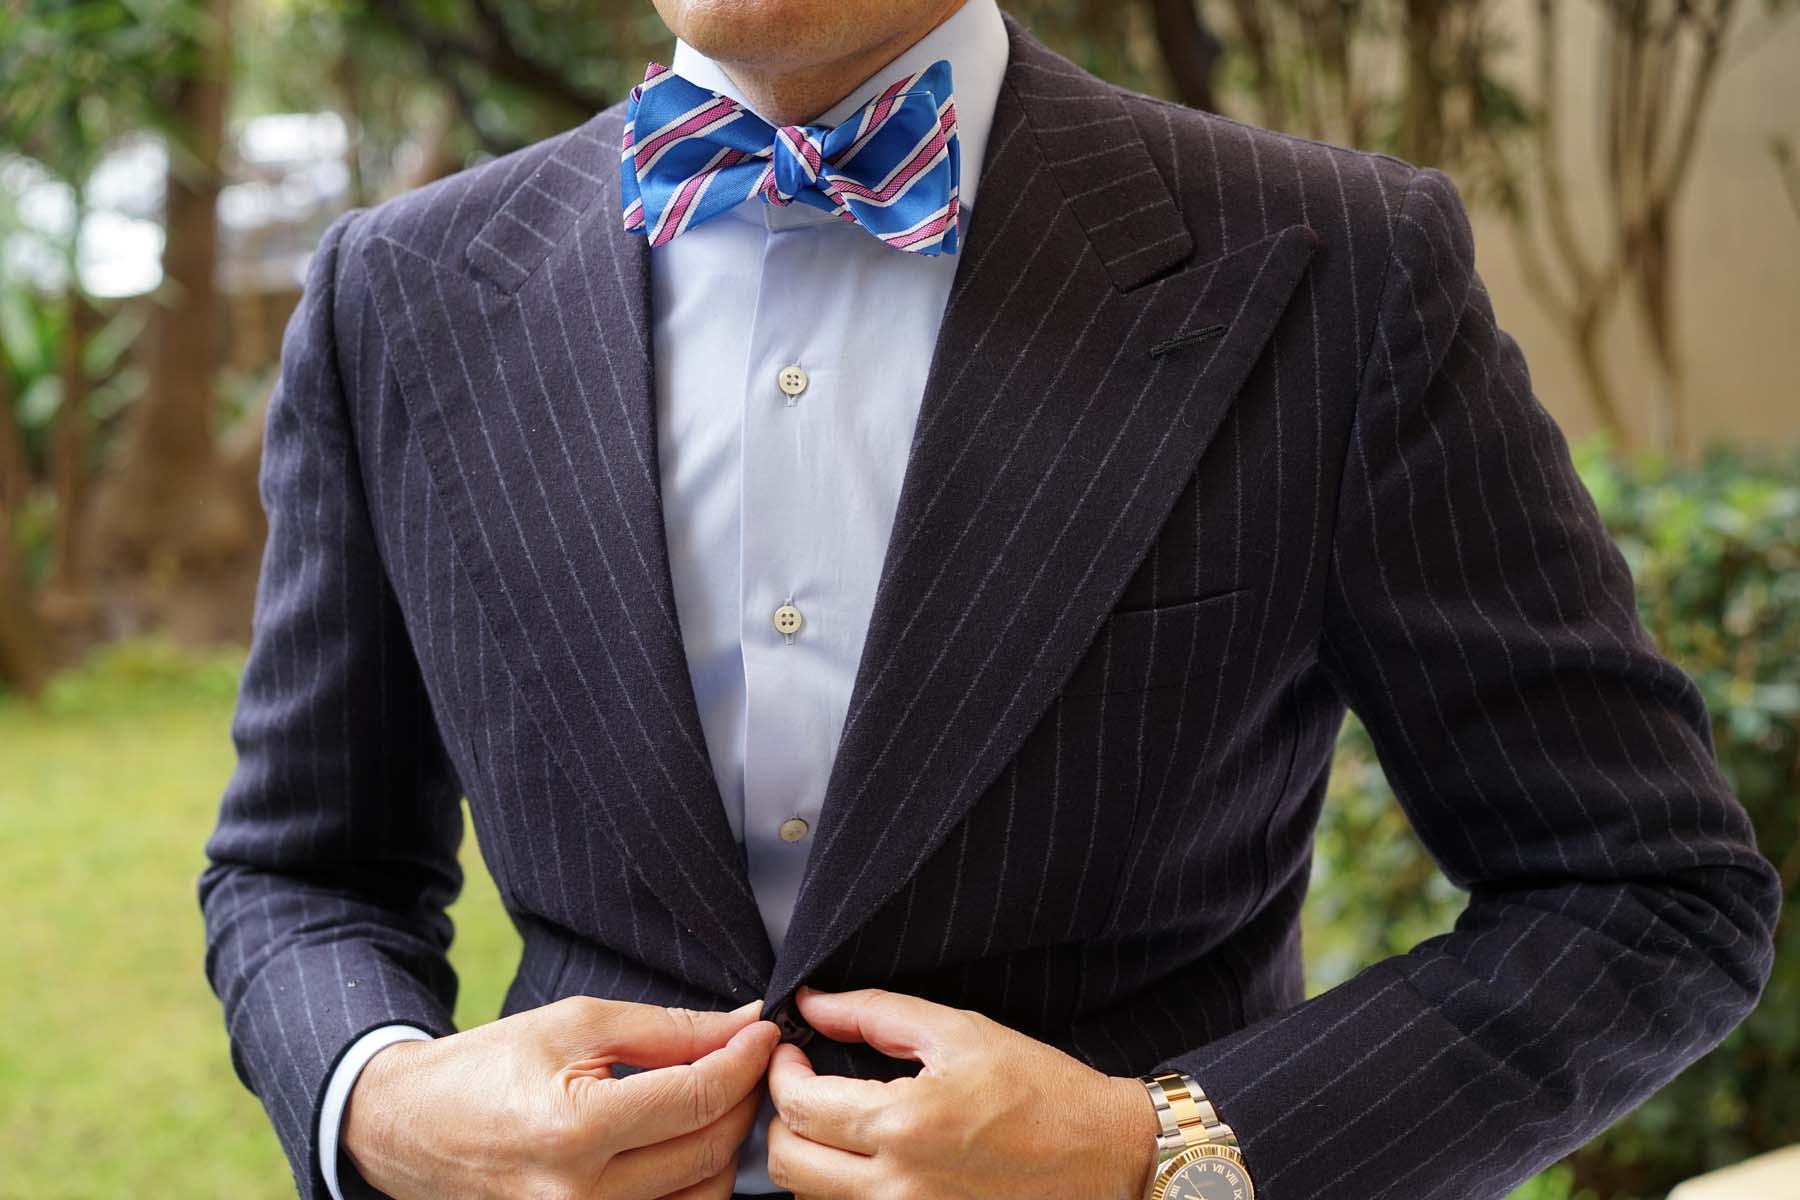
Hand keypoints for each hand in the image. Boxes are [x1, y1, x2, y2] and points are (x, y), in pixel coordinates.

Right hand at [342, 995, 780, 1199]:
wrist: (410, 1128)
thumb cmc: (487, 1069)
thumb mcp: (575, 1025)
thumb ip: (667, 1029)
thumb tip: (740, 1025)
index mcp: (573, 1129)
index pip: (697, 1098)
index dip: (744, 1058)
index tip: (762, 1031)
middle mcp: (578, 1197)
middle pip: (709, 1150)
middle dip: (742, 1097)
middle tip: (743, 1058)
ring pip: (702, 1197)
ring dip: (724, 1145)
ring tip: (712, 1101)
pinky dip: (693, 1184)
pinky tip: (686, 1145)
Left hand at [764, 986, 1161, 1198]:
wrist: (1105, 1156)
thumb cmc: (1042, 1091)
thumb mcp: (960, 1031)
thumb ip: (875, 1013)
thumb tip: (813, 1004)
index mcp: (904, 1125)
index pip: (799, 1106)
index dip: (782, 1072)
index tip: (793, 1053)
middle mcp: (898, 1187)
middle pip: (788, 1163)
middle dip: (783, 1118)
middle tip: (806, 1087)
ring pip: (812, 1198)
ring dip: (810, 1156)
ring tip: (836, 1121)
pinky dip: (842, 1190)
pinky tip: (868, 1160)